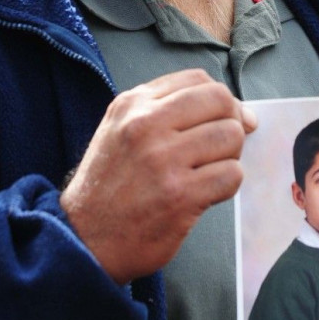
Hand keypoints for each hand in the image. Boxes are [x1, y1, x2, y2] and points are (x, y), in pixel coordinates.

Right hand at [60, 69, 255, 284]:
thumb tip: (230, 107)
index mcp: (133, 105)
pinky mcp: (180, 195)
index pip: (197, 80)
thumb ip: (163, 109)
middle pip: (220, 101)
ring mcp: (163, 160)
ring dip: (231, 155)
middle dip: (234, 121)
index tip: (228, 115)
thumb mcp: (119, 130)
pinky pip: (231, 174)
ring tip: (210, 170)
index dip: (222, 98)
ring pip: (230, 136)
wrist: (84, 239)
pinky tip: (208, 192)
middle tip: (225, 144)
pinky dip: (227, 183)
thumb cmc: (107, 187)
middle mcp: (146, 125)